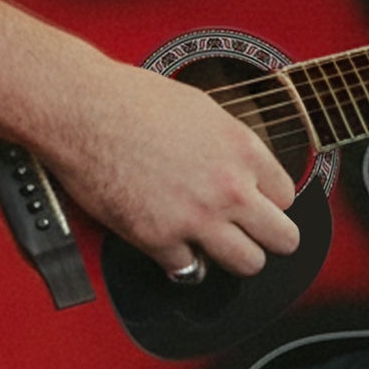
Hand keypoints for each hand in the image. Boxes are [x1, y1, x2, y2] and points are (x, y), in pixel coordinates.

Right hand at [30, 63, 300, 279]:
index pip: (286, 196)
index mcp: (242, 149)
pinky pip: (189, 269)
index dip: (268, 202)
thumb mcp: (201, 110)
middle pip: (282, 238)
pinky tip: (170, 242)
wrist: (82, 110)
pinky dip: (179, 259)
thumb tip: (241, 168)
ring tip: (215, 246)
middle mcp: (228, 187)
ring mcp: (196, 217)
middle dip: (269, 239)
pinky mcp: (159, 238)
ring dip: (233, 257)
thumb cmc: (131, 100)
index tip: (254, 204)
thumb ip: (230, 145)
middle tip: (252, 236)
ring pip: (248, 263)